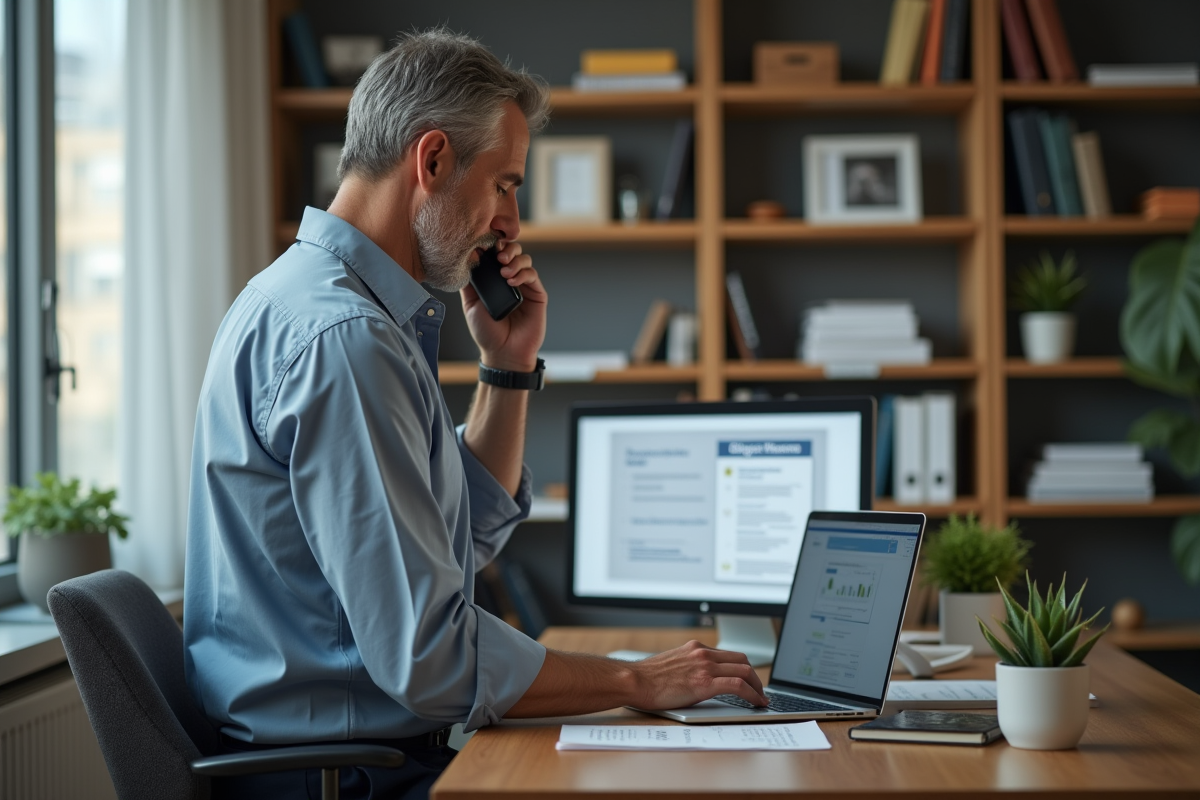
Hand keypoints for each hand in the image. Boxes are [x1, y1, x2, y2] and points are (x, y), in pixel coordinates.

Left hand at [461, 241, 545, 372]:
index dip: (492, 245)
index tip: (484, 244)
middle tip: (498, 254)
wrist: (503, 353)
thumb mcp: (470, 305)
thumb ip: (468, 283)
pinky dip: (522, 273)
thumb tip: (464, 259)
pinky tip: (512, 281)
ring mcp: (524, 286)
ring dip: (514, 259)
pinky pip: (532, 275)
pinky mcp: (537, 294)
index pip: (496, 254)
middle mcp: (510, 279)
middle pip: (513, 251)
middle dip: (506, 248)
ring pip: (524, 259)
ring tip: (504, 270)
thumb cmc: (486, 332)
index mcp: (494, 280)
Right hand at [628, 640, 767, 709]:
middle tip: (759, 689)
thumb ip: (689, 667)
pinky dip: (752, 694)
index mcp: (695, 648)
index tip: (748, 678)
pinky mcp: (705, 683)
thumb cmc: (647, 678)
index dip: (743, 668)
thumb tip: (698, 679)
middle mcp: (703, 653)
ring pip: (744, 671)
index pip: (728, 655)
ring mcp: (705, 666)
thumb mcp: (672, 664)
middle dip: (754, 676)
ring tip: (761, 698)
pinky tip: (757, 702)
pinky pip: (738, 686)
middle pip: (741, 660)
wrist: (635, 681)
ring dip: (757, 686)